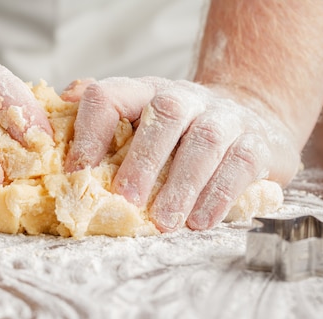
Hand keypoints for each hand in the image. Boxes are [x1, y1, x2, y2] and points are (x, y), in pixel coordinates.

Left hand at [64, 77, 300, 231]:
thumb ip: (106, 118)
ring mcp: (225, 117)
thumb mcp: (143, 120)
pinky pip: (240, 163)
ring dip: (182, 184)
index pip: (110, 96)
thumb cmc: (182, 134)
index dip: (90, 132)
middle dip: (142, 160)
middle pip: (163, 114)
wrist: (253, 119)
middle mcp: (186, 97)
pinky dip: (219, 194)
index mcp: (146, 93)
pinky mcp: (257, 142)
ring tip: (164, 222)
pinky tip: (201, 221)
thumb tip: (65, 101)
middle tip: (126, 201)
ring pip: (205, 140)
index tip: (79, 173)